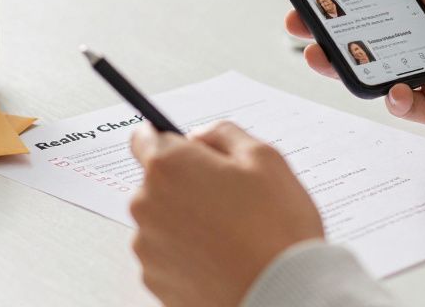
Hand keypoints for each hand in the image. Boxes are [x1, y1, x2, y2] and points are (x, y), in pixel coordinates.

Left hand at [129, 121, 322, 306]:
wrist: (280, 294)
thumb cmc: (275, 230)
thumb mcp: (264, 158)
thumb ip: (224, 134)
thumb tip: (200, 138)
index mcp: (170, 166)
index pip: (144, 138)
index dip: (169, 140)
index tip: (185, 149)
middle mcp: (148, 204)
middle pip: (158, 182)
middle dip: (187, 184)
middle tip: (229, 198)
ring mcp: (148, 246)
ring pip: (163, 219)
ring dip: (187, 220)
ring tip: (230, 234)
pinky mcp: (155, 279)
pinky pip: (167, 254)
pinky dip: (187, 253)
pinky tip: (220, 258)